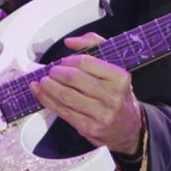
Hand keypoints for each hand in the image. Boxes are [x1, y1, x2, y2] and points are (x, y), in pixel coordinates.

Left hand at [29, 32, 143, 154]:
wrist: (129, 128)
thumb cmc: (118, 95)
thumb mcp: (114, 68)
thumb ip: (94, 46)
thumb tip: (71, 42)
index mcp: (119, 78)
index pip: (86, 62)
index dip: (69, 60)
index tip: (64, 61)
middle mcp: (112, 96)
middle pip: (74, 78)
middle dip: (57, 72)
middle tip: (52, 71)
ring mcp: (101, 114)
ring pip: (66, 96)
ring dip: (49, 87)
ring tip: (44, 81)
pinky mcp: (89, 128)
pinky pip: (63, 111)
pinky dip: (47, 100)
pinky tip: (41, 93)